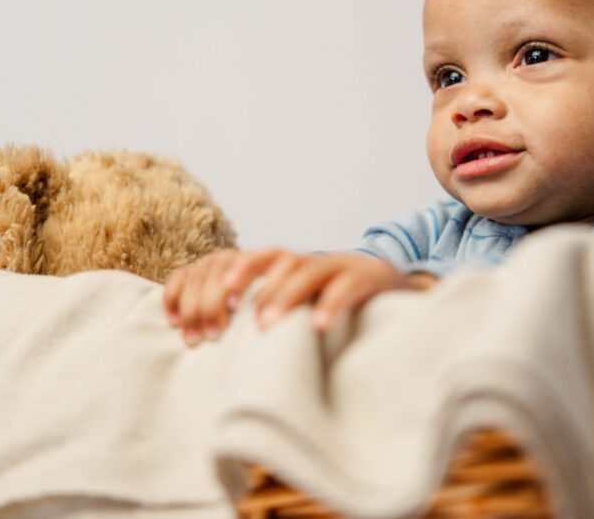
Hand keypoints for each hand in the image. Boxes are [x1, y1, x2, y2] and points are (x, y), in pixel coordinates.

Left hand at [163, 249, 435, 346]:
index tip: (208, 306)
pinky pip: (346, 286)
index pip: (249, 259)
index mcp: (285, 264)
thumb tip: (209, 334)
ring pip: (306, 271)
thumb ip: (261, 310)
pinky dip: (332, 303)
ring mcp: (337, 265)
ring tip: (265, 325)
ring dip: (283, 295)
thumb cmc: (327, 299)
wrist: (385, 282)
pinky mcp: (366, 277)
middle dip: (248, 288)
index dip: (228, 277)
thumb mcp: (292, 301)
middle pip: (273, 262)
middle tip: (226, 320)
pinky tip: (318, 325)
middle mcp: (307, 260)